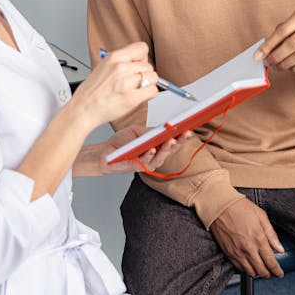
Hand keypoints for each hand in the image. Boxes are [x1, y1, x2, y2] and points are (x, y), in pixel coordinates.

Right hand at [67, 42, 157, 132]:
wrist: (83, 109)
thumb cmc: (91, 92)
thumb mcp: (103, 67)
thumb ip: (121, 61)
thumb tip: (140, 60)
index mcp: (113, 57)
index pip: (142, 48)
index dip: (142, 57)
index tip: (138, 65)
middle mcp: (120, 67)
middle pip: (149, 65)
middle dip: (144, 74)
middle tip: (134, 82)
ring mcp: (125, 83)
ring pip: (153, 77)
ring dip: (148, 84)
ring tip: (136, 89)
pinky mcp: (131, 98)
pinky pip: (153, 91)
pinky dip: (149, 94)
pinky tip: (140, 96)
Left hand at [73, 125, 193, 175]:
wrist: (104, 152)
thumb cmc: (121, 142)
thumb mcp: (137, 131)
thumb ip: (150, 131)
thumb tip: (163, 128)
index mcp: (157, 145)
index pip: (172, 140)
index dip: (182, 135)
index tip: (190, 127)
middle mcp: (154, 155)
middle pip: (170, 149)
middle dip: (180, 141)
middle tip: (186, 132)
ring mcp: (147, 163)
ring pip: (160, 156)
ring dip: (166, 148)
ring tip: (171, 140)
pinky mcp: (136, 167)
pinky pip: (144, 161)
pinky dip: (149, 155)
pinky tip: (152, 149)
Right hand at [210, 198, 284, 277]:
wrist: (220, 206)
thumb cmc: (240, 208)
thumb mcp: (261, 216)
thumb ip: (272, 235)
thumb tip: (280, 248)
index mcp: (258, 239)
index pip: (271, 262)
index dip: (277, 271)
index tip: (279, 273)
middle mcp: (248, 249)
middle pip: (261, 271)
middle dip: (268, 274)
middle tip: (271, 272)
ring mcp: (237, 252)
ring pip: (250, 272)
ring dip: (257, 273)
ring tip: (260, 268)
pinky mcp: (228, 253)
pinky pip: (239, 268)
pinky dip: (246, 269)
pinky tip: (249, 264)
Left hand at [254, 9, 294, 72]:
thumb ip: (281, 33)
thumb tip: (264, 50)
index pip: (282, 31)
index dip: (268, 45)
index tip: (258, 56)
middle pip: (290, 45)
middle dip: (276, 57)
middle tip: (268, 63)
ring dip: (284, 65)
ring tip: (277, 67)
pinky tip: (291, 67)